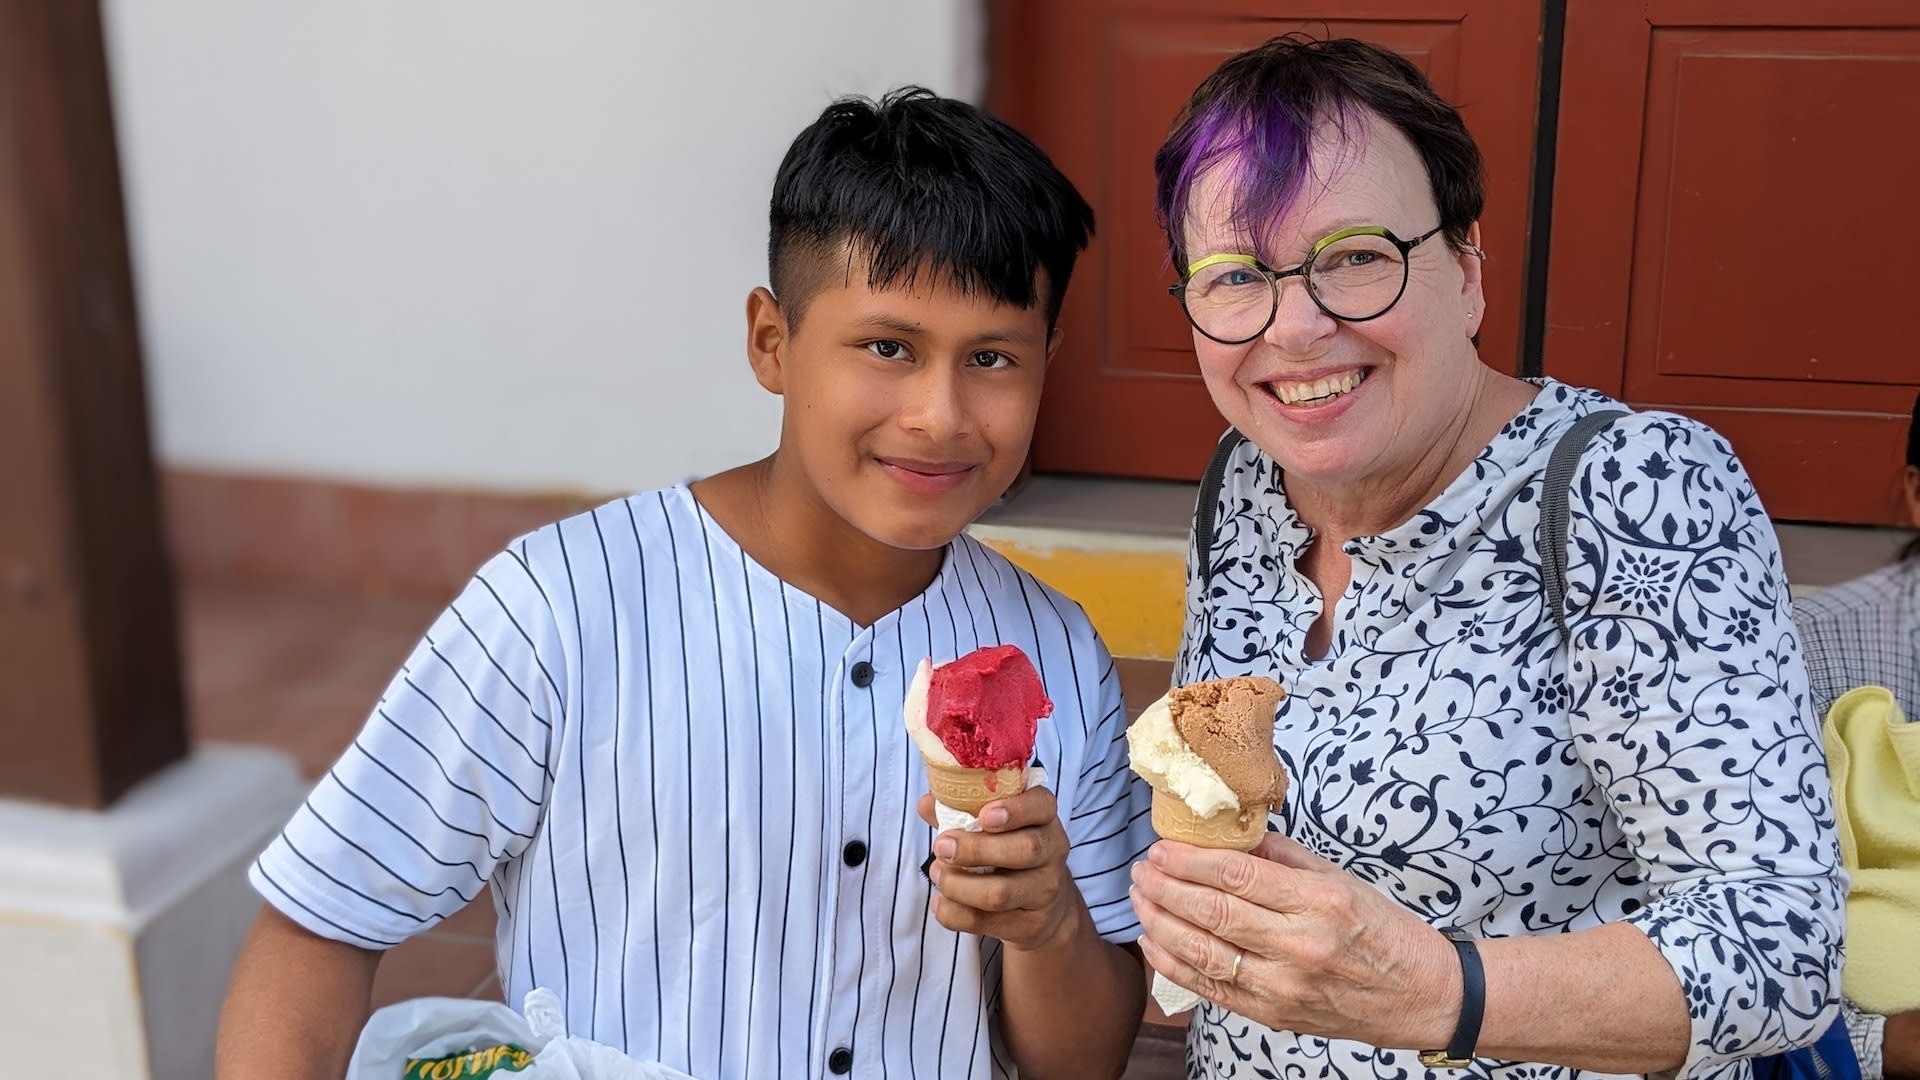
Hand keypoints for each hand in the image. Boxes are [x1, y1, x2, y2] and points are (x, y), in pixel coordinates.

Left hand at [917, 788, 1078, 952]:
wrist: (1044, 905)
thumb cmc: (1009, 850)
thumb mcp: (994, 824)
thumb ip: (961, 810)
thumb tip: (926, 803)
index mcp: (1044, 817)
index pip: (1041, 805)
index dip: (1015, 809)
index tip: (984, 816)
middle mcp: (1053, 851)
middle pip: (1024, 850)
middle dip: (976, 849)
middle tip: (942, 847)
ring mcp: (1045, 891)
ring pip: (1002, 893)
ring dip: (959, 885)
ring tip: (936, 874)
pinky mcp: (1030, 924)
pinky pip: (987, 922)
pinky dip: (955, 913)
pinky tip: (939, 902)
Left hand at [1129, 832, 1459, 1049]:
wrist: (1423, 996)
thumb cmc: (1383, 931)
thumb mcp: (1339, 879)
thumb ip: (1282, 857)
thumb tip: (1227, 838)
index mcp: (1318, 903)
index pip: (1236, 876)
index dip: (1189, 860)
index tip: (1160, 847)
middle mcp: (1299, 946)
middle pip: (1212, 913)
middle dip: (1165, 887)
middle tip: (1141, 869)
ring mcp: (1284, 986)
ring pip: (1203, 953)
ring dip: (1160, 923)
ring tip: (1139, 898)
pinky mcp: (1274, 1016)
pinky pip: (1211, 989)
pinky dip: (1174, 965)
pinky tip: (1153, 941)